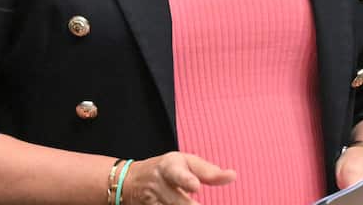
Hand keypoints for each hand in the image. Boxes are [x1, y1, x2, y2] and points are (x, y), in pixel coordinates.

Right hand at [121, 152, 235, 204]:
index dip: (186, 180)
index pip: (177, 173)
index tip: (195, 186)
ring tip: (196, 204)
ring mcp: (151, 201)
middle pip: (177, 201)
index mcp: (169, 167)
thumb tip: (232, 176)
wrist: (129, 180)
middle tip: (199, 204)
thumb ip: (208, 171)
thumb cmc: (166, 169)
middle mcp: (158, 184)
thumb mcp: (185, 163)